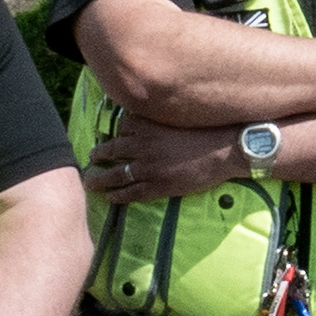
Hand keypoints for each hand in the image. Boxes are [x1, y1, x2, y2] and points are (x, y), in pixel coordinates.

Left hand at [84, 112, 245, 205]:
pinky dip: (118, 196)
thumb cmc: (207, 132)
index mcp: (148, 126)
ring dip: (99, 178)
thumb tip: (148, 121)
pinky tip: (110, 197)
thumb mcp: (180, 118)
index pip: (122, 125)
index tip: (110, 135)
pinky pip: (131, 193)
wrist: (225, 150)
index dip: (115, 131)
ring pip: (115, 174)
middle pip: (112, 149)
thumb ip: (160, 120)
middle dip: (98, 154)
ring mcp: (149, 167)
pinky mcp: (158, 186)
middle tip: (92, 157)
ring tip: (90, 181)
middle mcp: (143, 145)